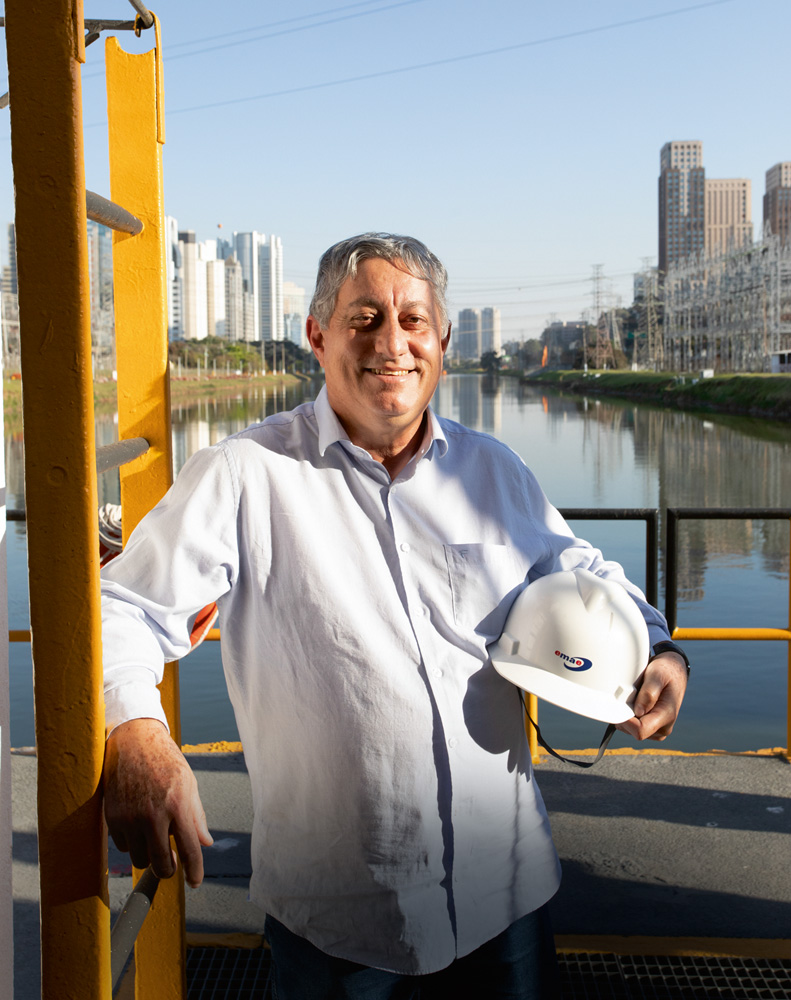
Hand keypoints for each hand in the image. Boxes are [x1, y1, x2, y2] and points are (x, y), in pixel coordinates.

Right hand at [103, 718, 212, 886]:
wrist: (133, 740)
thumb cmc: (165, 760)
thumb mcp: (188, 783)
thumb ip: (196, 816)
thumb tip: (205, 843)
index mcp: (177, 806)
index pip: (189, 850)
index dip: (194, 872)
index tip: (195, 882)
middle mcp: (153, 816)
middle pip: (160, 865)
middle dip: (168, 870)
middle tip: (172, 863)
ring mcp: (130, 818)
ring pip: (140, 859)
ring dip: (148, 855)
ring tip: (154, 835)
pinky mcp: (112, 818)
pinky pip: (123, 847)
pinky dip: (132, 843)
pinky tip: (138, 825)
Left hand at [616, 652, 687, 741]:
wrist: (673, 673)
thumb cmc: (666, 672)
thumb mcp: (658, 675)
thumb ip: (649, 693)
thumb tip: (638, 712)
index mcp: (667, 716)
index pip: (641, 730)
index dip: (626, 722)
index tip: (617, 707)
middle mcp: (663, 727)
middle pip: (633, 732)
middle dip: (625, 715)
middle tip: (628, 696)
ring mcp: (657, 729)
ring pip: (630, 730)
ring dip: (627, 715)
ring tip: (634, 698)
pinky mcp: (651, 728)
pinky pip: (632, 727)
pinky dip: (629, 716)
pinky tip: (634, 703)